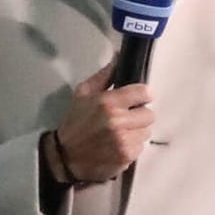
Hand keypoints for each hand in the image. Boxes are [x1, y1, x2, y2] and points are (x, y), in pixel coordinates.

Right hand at [51, 61, 153, 182]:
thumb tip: (119, 57)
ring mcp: (123, 141)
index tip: (138, 99)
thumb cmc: (75, 122)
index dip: (142, 95)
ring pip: (146, 132)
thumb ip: (104, 76)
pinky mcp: (126, 157)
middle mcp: (118, 121)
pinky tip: (118, 146)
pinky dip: (132, 147)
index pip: (144, 93)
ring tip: (121, 133)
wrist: (65, 156)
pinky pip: (141, 148)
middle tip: (126, 118)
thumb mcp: (83, 94)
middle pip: (149, 114)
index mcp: (108, 103)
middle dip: (139, 115)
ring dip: (136, 132)